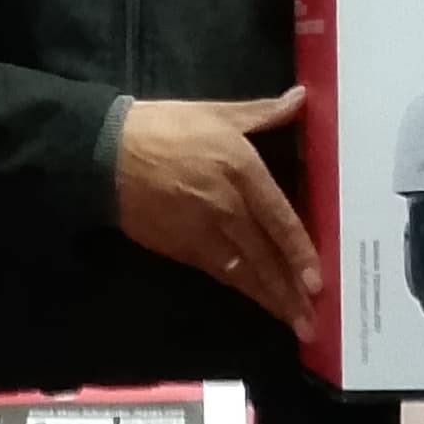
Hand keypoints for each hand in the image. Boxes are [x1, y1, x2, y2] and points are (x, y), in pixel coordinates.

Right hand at [113, 89, 319, 333]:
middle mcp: (229, 208)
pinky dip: (240, 289)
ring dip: (270, 300)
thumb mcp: (217, 113)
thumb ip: (263, 112)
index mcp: (243, 171)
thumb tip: (301, 98)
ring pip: (245, 274)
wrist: (106, 154)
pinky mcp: (181, 248)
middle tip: (313, 324)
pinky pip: (219, 273)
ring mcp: (204, 233)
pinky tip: (255, 299)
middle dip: (290, 294)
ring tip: (293, 325)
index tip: (318, 283)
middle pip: (266, 257)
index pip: (281, 220)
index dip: (300, 254)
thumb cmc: (164, 128)